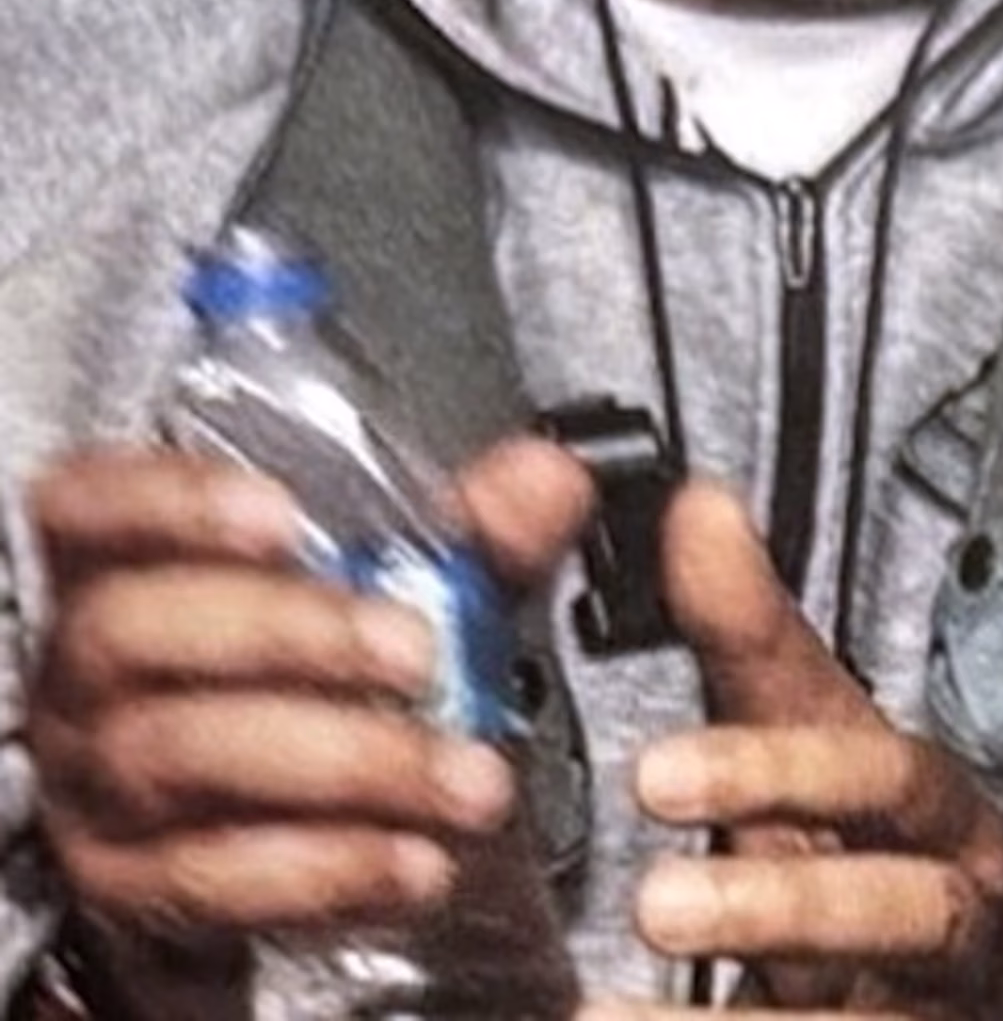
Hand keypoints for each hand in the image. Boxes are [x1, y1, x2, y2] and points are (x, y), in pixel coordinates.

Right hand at [25, 434, 591, 1012]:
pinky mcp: (135, 883)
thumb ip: (472, 524)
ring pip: (186, 760)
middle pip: (145, 632)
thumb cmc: (311, 655)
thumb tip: (549, 479)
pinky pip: (216, 880)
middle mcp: (92, 665)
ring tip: (463, 776)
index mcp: (133, 558)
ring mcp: (101, 778)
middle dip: (291, 636)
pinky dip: (328, 869)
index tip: (280, 515)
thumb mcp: (398, 573)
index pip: (100, 504)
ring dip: (343, 766)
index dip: (175, 502)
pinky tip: (417, 858)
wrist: (256, 808)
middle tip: (416, 653)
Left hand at [603, 479, 1002, 1020]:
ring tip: (605, 1020)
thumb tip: (696, 513)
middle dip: (779, 903)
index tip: (660, 775)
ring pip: (858, 1020)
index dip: (782, 774)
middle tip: (654, 902)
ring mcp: (927, 1011)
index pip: (884, 781)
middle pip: (901, 908)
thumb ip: (752, 635)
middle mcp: (954, 913)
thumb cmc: (878, 840)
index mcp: (939, 812)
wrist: (979, 985)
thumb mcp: (821, 732)